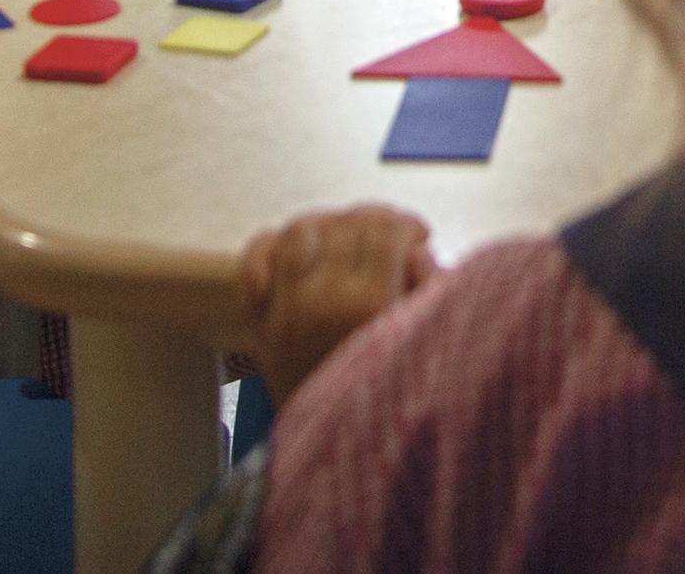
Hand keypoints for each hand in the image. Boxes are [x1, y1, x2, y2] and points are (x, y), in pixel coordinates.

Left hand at [240, 204, 435, 402]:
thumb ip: (431, 292)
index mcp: (369, 304)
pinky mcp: (261, 324)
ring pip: (300, 231)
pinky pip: (253, 263)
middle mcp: (322, 300)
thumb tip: (419, 251)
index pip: (384, 229)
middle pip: (346, 224)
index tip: (419, 237)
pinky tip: (296, 252)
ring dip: (328, 226)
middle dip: (374, 223)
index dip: (406, 224)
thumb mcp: (426, 349)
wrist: (335, 462)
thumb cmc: (389, 402)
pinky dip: (270, 246)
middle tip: (390, 239)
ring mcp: (284, 310)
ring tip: (348, 241)